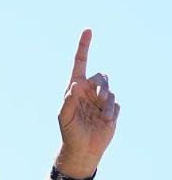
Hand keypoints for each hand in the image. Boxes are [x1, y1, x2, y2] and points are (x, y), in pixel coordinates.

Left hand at [55, 29, 119, 177]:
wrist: (83, 149)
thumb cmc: (69, 132)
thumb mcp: (64, 118)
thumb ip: (68, 101)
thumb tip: (76, 85)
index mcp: (75, 89)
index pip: (80, 63)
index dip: (83, 47)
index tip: (87, 30)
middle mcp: (88, 91)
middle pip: (101, 77)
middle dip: (102, 86)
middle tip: (100, 98)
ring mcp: (100, 100)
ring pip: (110, 91)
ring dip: (107, 102)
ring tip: (103, 115)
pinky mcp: (111, 110)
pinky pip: (116, 104)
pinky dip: (112, 112)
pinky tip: (105, 122)